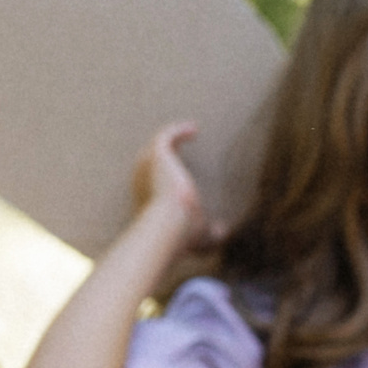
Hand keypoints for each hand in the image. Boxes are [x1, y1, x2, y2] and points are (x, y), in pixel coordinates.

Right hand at [132, 121, 215, 244]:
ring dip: (171, 137)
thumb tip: (223, 231)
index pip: (152, 185)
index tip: (179, 170)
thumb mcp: (200, 237)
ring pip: (156, 147)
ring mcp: (148, 167)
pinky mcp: (157, 154)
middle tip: (179, 145)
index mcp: (148, 201)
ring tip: (188, 132)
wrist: (171, 223)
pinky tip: (195, 130)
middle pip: (149, 162)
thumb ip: (211, 234)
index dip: (164, 175)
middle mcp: (143, 182)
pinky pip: (165, 136)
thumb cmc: (182, 235)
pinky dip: (178, 130)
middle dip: (163, 152)